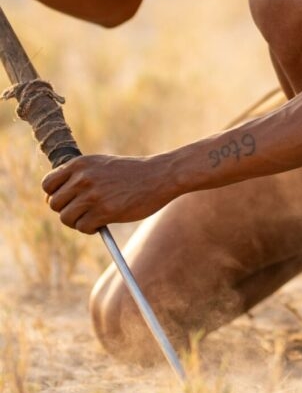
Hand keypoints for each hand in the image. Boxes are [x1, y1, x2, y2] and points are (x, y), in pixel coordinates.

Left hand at [41, 154, 172, 233]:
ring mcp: (93, 195)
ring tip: (94, 217)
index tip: (67, 200)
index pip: (47, 183)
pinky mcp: (105, 211)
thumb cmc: (133, 172)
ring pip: (66, 218)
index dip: (54, 195)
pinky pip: (82, 227)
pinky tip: (102, 223)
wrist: (161, 175)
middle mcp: (83, 177)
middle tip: (84, 211)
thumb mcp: (103, 165)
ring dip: (77, 221)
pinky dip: (90, 229)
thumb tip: (53, 198)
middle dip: (67, 210)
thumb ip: (80, 176)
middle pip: (54, 204)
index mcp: (81, 163)